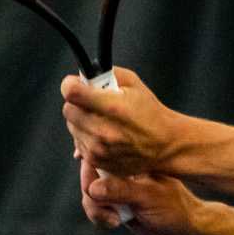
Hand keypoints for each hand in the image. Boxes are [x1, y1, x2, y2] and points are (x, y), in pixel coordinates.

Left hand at [61, 66, 178, 175]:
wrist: (166, 145)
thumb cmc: (150, 113)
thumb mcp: (133, 84)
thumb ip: (106, 74)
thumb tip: (84, 75)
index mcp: (112, 107)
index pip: (71, 92)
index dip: (71, 85)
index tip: (77, 85)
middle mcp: (102, 130)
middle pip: (68, 109)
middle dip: (79, 104)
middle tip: (95, 104)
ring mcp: (98, 148)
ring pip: (72, 127)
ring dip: (82, 121)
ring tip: (103, 121)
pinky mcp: (97, 160)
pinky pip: (78, 143)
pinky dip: (87, 137)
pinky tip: (104, 134)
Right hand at [76, 149, 196, 234]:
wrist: (181, 229)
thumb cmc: (173, 207)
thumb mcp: (149, 196)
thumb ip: (122, 190)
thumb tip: (93, 188)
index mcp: (132, 158)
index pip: (102, 154)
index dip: (89, 170)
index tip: (93, 191)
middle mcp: (122, 168)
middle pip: (89, 174)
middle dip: (91, 195)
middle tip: (106, 214)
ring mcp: (116, 185)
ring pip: (89, 192)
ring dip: (95, 209)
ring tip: (113, 221)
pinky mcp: (113, 201)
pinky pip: (94, 206)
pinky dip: (98, 216)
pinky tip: (113, 223)